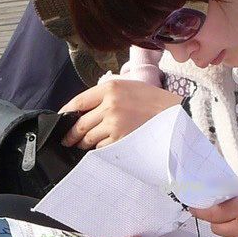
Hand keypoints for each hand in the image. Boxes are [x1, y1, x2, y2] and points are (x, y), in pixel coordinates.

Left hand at [61, 82, 181, 149]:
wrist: (175, 114)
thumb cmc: (153, 101)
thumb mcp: (128, 87)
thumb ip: (105, 95)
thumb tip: (82, 111)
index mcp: (110, 88)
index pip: (78, 102)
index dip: (66, 113)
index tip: (62, 120)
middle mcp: (109, 106)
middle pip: (80, 124)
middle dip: (71, 134)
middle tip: (68, 139)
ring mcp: (115, 124)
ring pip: (88, 138)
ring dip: (84, 143)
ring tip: (85, 144)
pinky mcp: (121, 140)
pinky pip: (101, 148)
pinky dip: (100, 149)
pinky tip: (105, 145)